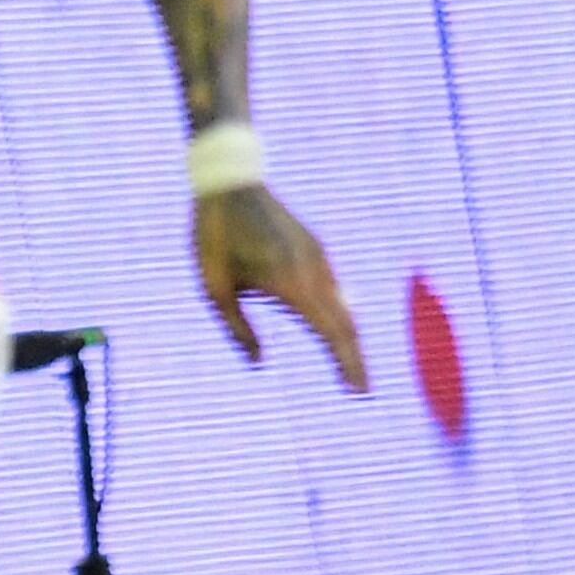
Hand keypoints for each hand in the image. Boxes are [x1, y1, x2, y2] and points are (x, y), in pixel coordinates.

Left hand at [196, 185, 368, 391]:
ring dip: (348, 337)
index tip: (357, 390)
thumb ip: (237, 328)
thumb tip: (258, 362)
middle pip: (345, 323)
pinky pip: (334, 288)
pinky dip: (339, 314)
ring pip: (343, 305)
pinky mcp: (316, 249)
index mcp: (289, 283)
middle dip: (354, 358)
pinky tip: (335, 331)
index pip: (330, 332)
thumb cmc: (213, 238)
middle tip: (361, 390)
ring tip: (349, 367)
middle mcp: (314, 272)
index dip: (346, 363)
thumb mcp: (214, 288)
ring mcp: (319, 258)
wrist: (230, 184)